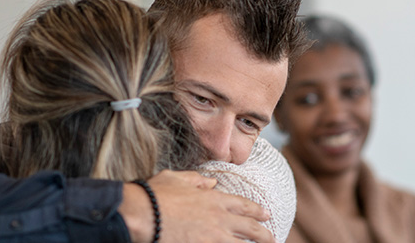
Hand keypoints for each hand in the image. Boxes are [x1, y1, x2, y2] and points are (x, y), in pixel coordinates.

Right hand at [120, 170, 273, 242]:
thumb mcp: (176, 178)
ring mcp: (214, 238)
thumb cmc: (154, 195)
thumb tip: (211, 182)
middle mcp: (219, 218)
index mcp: (214, 199)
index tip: (266, 215)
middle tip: (272, 239)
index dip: (257, 211)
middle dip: (265, 235)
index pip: (243, 205)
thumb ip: (196, 180)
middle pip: (251, 229)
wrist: (142, 214)